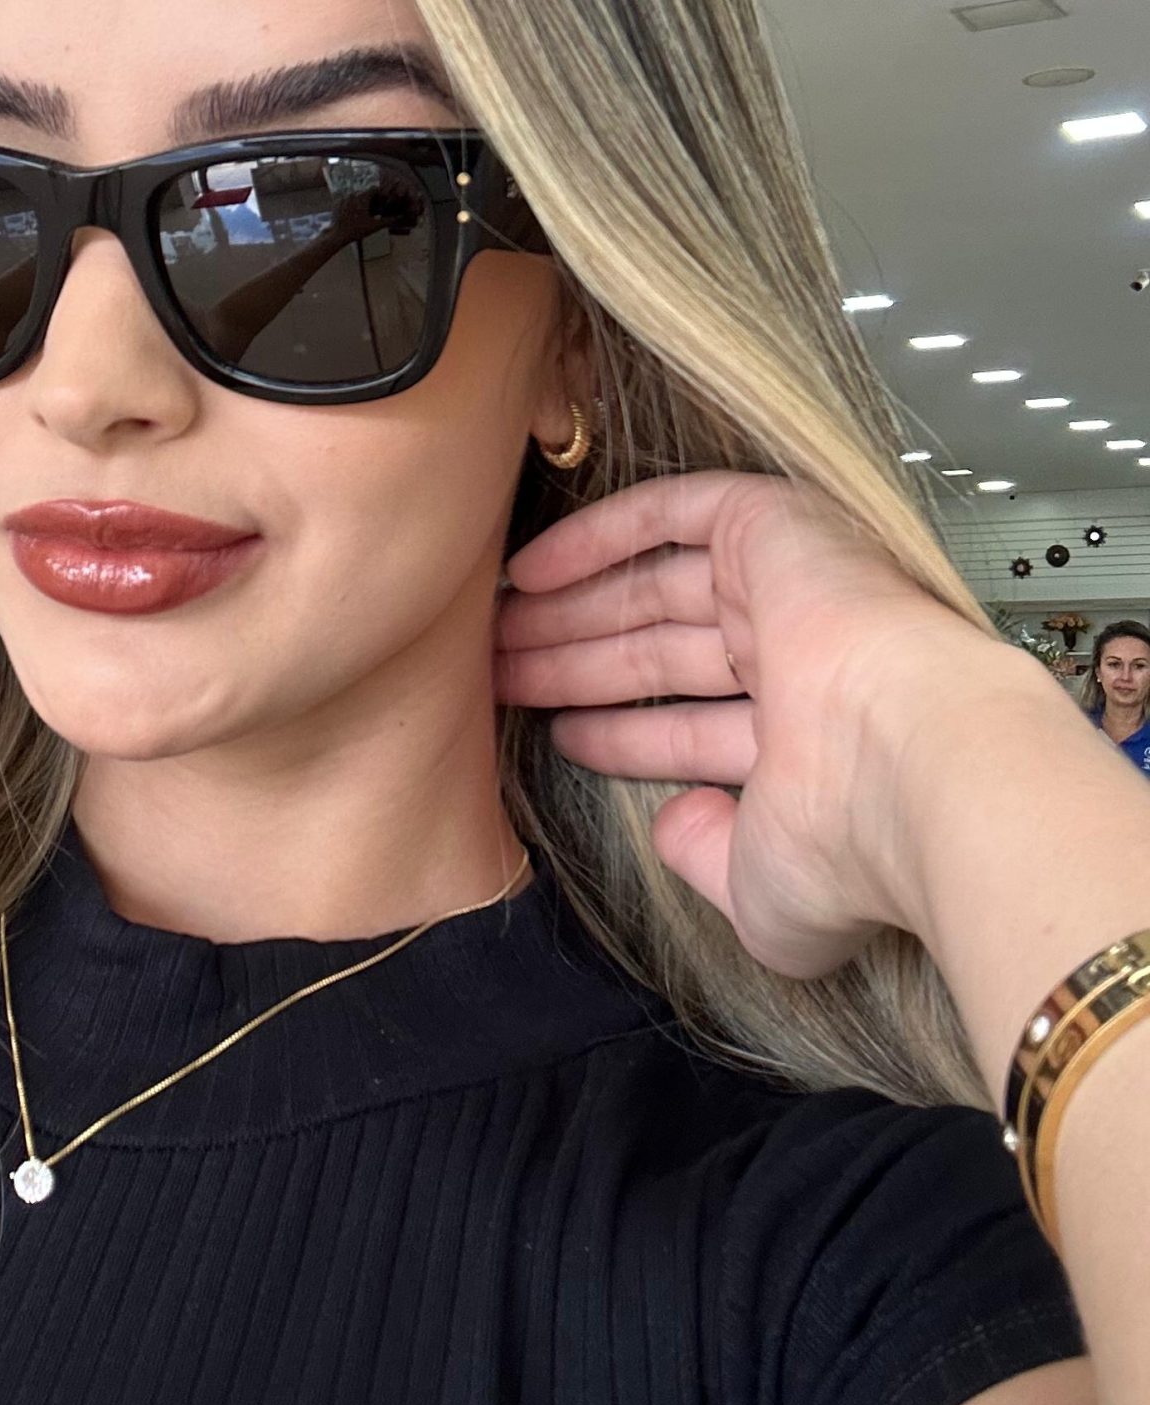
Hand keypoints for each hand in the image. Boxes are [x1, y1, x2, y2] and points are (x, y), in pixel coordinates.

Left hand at [492, 470, 1042, 979]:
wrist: (908, 767)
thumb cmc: (848, 844)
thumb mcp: (757, 893)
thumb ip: (707, 859)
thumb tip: (676, 829)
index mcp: (807, 748)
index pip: (693, 731)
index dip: (620, 734)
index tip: (554, 735)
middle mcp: (801, 664)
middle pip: (660, 652)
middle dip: (576, 666)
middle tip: (502, 675)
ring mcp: (792, 592)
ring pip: (656, 588)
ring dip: (570, 611)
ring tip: (495, 634)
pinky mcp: (779, 528)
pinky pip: (673, 512)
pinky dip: (598, 534)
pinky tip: (530, 571)